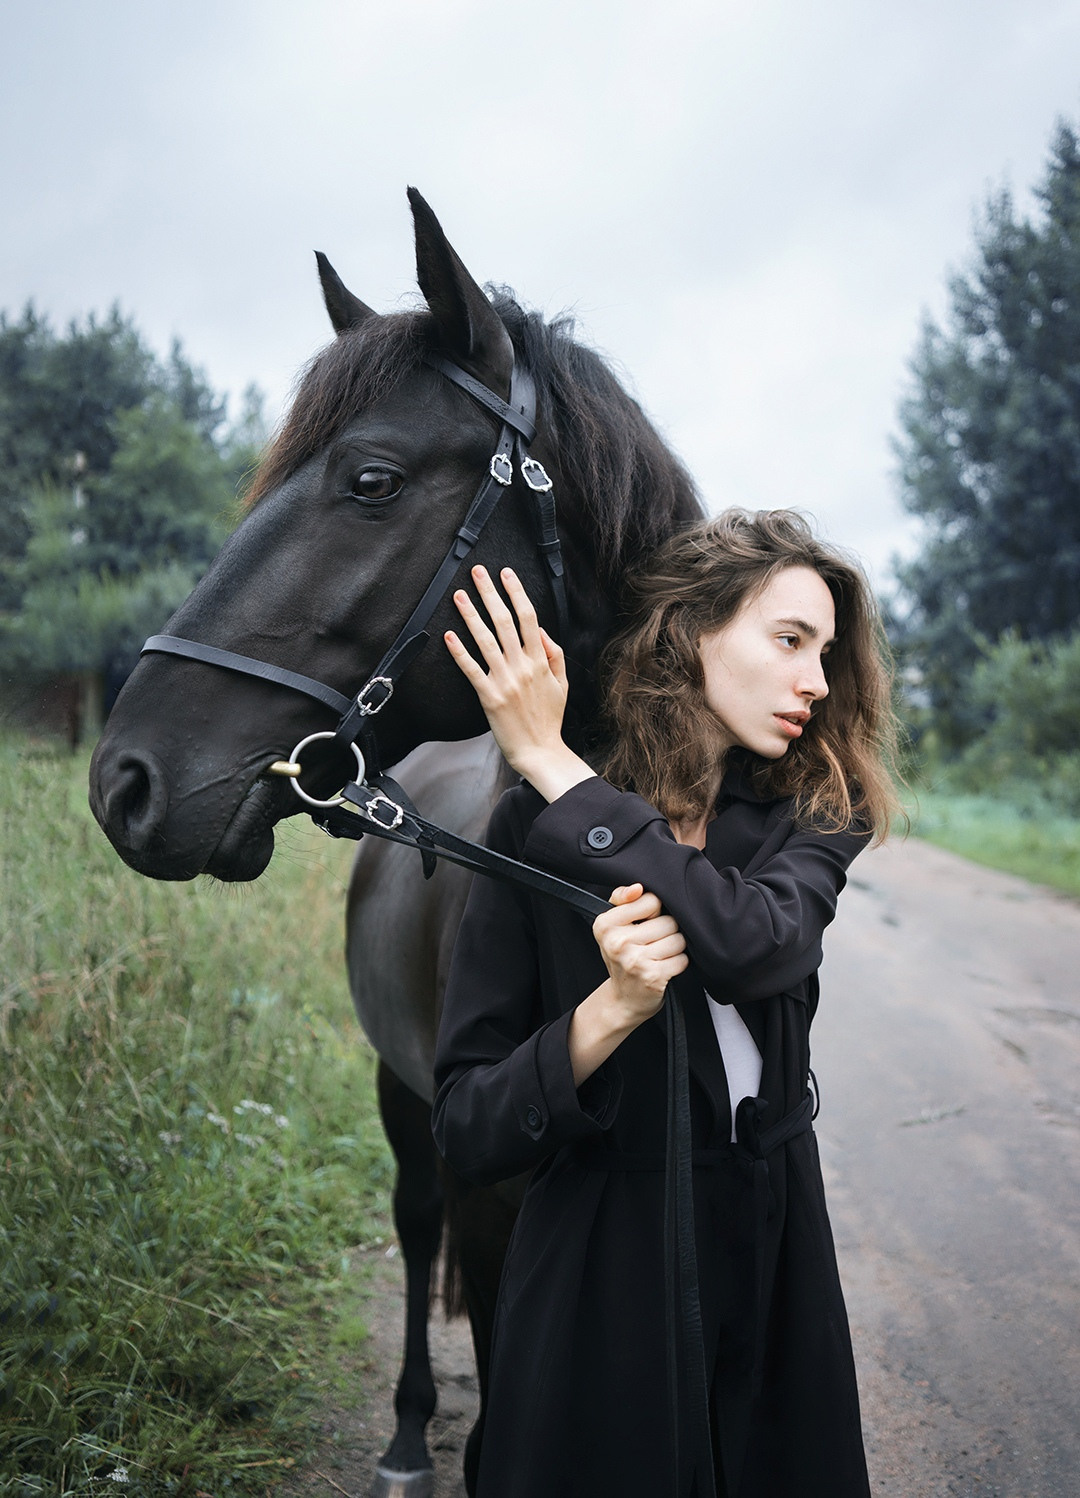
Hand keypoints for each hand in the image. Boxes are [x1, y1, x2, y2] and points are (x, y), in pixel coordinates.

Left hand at [444, 566, 588, 799]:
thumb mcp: (562, 683)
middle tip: (477, 572)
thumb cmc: (549, 718)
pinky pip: (471, 669)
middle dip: (490, 593)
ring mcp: (505, 680)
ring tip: (459, 595)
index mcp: (540, 660)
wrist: (540, 750)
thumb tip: (541, 632)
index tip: (506, 574)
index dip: (516, 592)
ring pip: (486, 640)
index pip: (528, 617)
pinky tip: (449, 635)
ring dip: (471, 615)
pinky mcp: (488, 696)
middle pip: (504, 621)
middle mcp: (522, 666)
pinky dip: (459, 651)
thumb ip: (554, 655)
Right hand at [591, 884, 688, 1025]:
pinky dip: (678, 964)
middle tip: (654, 942)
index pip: (651, 900)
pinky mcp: (652, 977)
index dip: (655, 911)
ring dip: (675, 948)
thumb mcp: (613, 925)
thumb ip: (622, 899)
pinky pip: (682, 959)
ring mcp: (634, 961)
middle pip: (668, 921)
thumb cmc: (623, 956)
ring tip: (660, 954)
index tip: (646, 923)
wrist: (623, 999)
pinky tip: (665, 968)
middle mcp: (617, 942)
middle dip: (667, 931)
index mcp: (605, 924)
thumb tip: (637, 888)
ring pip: (678, 939)